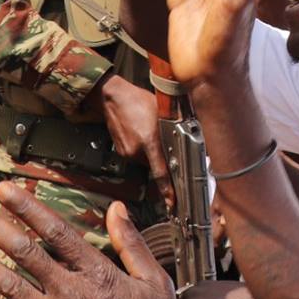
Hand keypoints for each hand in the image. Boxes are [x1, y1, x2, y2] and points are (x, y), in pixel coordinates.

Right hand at [93, 75, 172, 202]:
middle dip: (163, 161)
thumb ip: (172, 128)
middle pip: (155, 166)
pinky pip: (137, 156)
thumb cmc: (137, 100)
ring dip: (152, 154)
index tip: (171, 201)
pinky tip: (142, 134)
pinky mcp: (121, 151)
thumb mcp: (161, 111)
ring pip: (146, 161)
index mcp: (149, 141)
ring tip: (151, 135)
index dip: (167, 189)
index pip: (160, 172)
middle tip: (166, 149)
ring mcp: (127, 152)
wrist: (111, 97)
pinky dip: (142, 149)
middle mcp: (136, 151)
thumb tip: (186, 139)